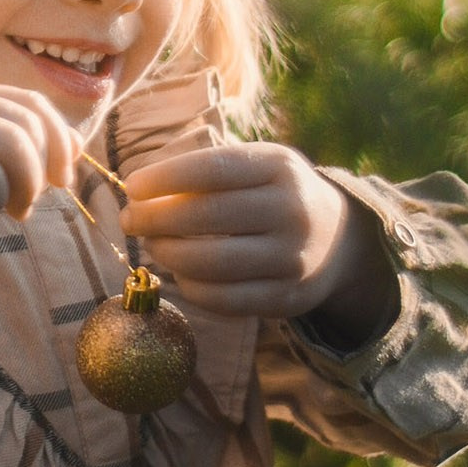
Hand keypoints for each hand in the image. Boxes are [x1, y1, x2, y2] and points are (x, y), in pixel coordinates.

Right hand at [0, 85, 77, 247]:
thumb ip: (30, 148)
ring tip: (16, 209)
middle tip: (31, 201)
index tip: (64, 178)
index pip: (31, 102)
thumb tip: (77, 143)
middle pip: (26, 122)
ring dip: (26, 185)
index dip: (60, 139)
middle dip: (43, 168)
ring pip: (11, 142)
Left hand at [125, 141, 399, 337]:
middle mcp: (291, 211)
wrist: (338, 241)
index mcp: (279, 167)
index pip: (213, 169)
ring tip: (152, 244)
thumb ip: (204, 171)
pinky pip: (224, 299)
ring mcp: (292, 258)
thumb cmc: (273, 195)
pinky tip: (179, 273)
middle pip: (208, 217)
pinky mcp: (287, 298)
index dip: (165, 178)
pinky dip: (191, 288)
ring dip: (168, 254)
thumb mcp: (255, 167)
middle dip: (155, 219)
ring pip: (212, 263)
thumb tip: (139, 190)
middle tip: (129, 220)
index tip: (131, 186)